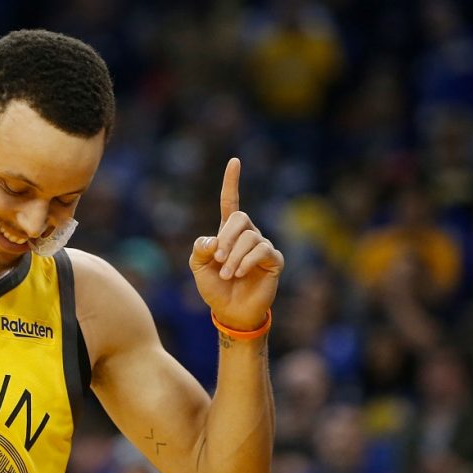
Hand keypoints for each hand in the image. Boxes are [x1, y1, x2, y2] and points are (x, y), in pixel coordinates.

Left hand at [188, 158, 283, 330]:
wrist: (230, 311)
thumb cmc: (215, 287)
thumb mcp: (198, 267)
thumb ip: (199, 249)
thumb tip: (214, 240)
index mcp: (228, 232)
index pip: (230, 201)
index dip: (231, 182)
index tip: (234, 161)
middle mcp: (248, 235)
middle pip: (240, 218)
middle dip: (225, 237)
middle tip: (217, 258)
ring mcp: (262, 246)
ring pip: (249, 238)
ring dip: (234, 257)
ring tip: (227, 274)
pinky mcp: (274, 260)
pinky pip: (262, 251)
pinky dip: (247, 261)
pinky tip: (239, 273)